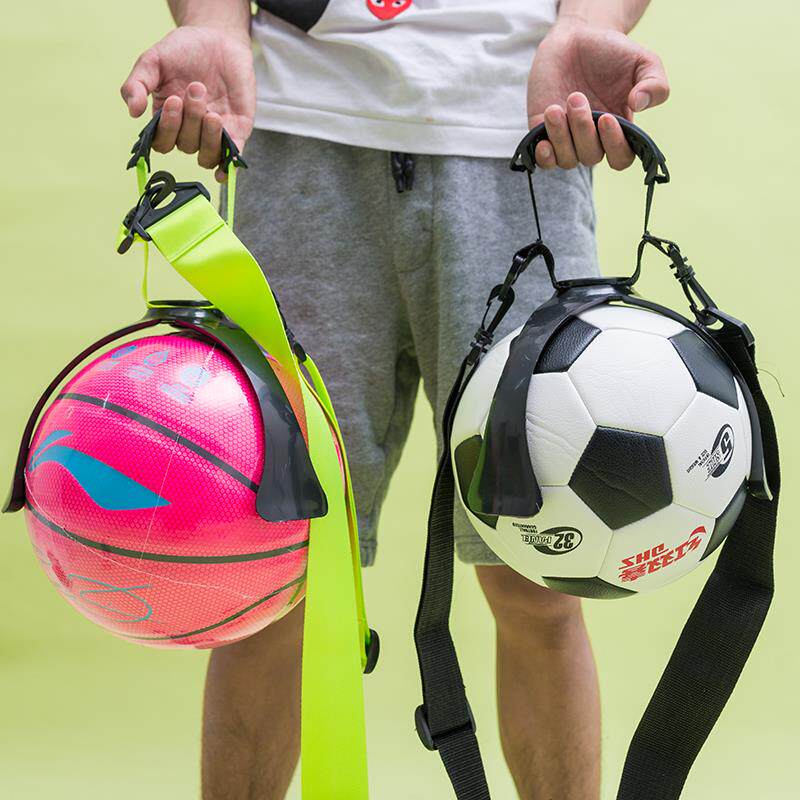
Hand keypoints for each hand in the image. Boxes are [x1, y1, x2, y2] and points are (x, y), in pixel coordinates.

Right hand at [121, 26, 255, 180]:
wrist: (218, 38)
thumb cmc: (183, 51)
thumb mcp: (153, 61)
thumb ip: (137, 84)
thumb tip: (132, 112)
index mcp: (167, 118)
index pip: (162, 141)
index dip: (167, 128)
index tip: (174, 100)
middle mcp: (189, 131)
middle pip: (186, 145)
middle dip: (190, 119)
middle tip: (196, 88)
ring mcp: (213, 133)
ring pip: (208, 155)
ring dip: (208, 137)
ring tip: (212, 113)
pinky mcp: (237, 131)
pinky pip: (231, 158)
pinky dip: (228, 166)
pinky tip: (226, 167)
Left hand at [527, 19, 668, 170]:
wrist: (575, 38)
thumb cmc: (611, 52)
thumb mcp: (642, 61)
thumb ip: (654, 82)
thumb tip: (639, 104)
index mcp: (620, 128)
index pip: (621, 157)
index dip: (614, 146)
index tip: (606, 118)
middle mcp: (594, 139)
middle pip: (591, 157)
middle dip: (583, 130)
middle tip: (576, 98)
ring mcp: (568, 138)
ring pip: (567, 159)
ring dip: (561, 137)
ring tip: (555, 108)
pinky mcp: (543, 133)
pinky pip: (545, 161)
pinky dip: (544, 156)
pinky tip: (543, 142)